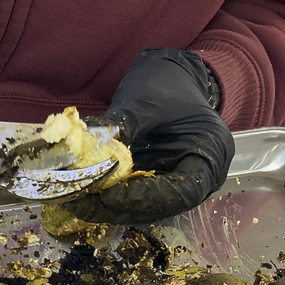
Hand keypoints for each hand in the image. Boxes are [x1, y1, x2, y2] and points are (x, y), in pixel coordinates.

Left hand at [63, 48, 233, 225]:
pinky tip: (80, 191)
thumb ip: (120, 125)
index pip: (183, 192)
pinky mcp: (154, 183)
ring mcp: (175, 184)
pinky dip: (106, 196)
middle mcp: (198, 178)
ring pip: (143, 208)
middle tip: (79, 200)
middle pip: (160, 207)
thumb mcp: (145, 99)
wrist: (173, 75)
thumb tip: (81, 146)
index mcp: (211, 154)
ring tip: (73, 197)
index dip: (144, 198)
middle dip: (117, 207)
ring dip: (107, 207)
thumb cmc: (167, 82)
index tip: (107, 194)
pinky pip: (132, 197)